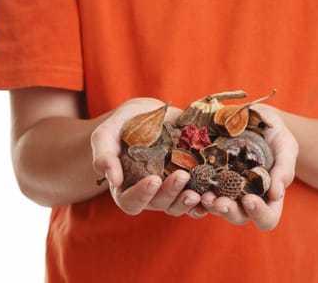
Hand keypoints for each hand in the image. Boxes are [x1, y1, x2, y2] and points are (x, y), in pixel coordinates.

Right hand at [91, 98, 202, 216]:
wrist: (149, 113)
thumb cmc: (123, 124)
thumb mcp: (107, 133)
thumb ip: (104, 154)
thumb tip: (112, 179)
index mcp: (125, 187)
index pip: (130, 202)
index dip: (142, 195)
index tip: (153, 179)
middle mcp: (149, 193)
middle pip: (159, 204)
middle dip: (171, 193)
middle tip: (182, 176)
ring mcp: (170, 188)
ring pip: (179, 205)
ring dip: (189, 202)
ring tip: (200, 192)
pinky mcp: (189, 180)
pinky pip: (197, 198)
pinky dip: (205, 201)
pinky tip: (213, 195)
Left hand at [200, 105, 297, 230]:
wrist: (255, 117)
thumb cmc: (276, 134)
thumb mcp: (285, 146)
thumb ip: (284, 168)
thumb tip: (276, 194)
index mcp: (268, 197)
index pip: (267, 218)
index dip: (259, 214)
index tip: (249, 199)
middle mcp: (245, 198)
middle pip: (238, 217)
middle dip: (228, 211)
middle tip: (219, 201)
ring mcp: (225, 189)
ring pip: (215, 207)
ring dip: (209, 204)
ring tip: (203, 193)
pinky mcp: (209, 177)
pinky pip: (199, 189)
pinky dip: (194, 189)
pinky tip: (190, 181)